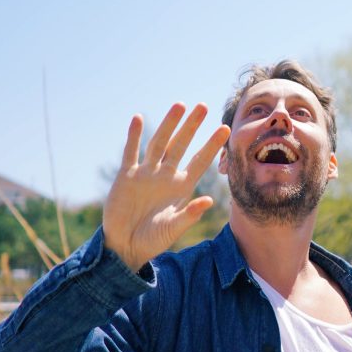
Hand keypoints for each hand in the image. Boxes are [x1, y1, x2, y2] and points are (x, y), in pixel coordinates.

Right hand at [102, 103, 230, 270]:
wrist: (125, 245)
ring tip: (179, 105)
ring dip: (168, 125)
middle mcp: (165, 176)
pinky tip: (138, 119)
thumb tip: (209, 201)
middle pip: (181, 145)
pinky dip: (134, 136)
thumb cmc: (153, 239)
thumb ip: (190, 214)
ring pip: (159, 144)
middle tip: (204, 106)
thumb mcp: (173, 227)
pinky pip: (131, 152)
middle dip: (192, 126)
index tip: (225, 129)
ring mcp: (146, 173)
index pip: (200, 161)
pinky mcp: (126, 176)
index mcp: (181, 187)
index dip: (212, 145)